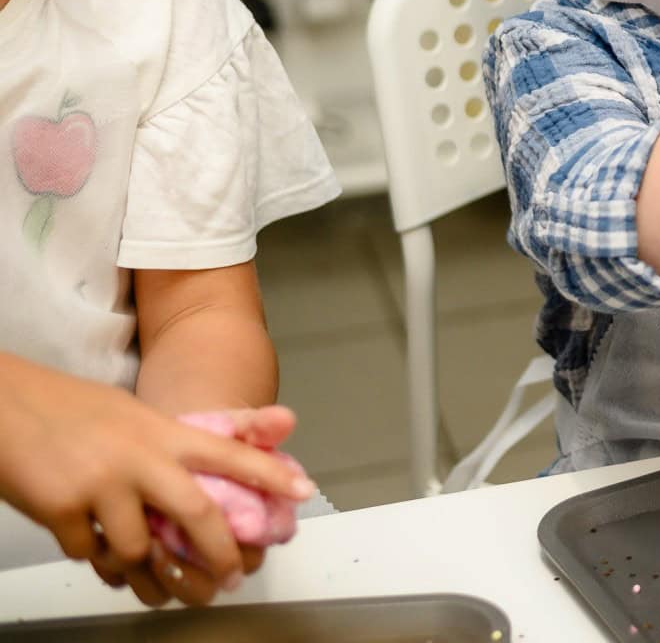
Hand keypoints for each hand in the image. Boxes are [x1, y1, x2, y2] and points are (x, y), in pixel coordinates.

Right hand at [0, 360, 310, 607]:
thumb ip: (181, 442)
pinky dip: (93, 558)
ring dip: (144, 572)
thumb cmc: (72, 410)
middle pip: (196, 513)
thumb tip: (245, 448)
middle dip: (220, 553)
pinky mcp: (61, 508)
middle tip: (232, 578)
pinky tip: (94, 551)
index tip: (303, 491)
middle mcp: (138, 457)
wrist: (7, 403)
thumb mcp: (135, 416)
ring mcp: (100, 483)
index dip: (269, 473)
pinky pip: (87, 553)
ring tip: (152, 583)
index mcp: (162, 432)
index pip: (229, 452)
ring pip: (137, 548)